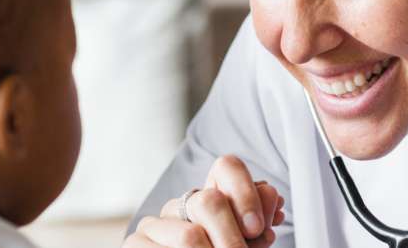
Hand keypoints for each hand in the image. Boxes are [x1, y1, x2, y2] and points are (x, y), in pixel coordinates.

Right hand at [124, 155, 284, 247]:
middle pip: (210, 201)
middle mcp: (181, 205)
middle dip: (233, 238)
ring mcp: (154, 224)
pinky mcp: (134, 244)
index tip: (258, 228)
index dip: (246, 193)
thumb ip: (256, 224)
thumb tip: (273, 198)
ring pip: (190, 236)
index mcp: (211, 199)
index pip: (227, 167)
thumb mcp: (244, 244)